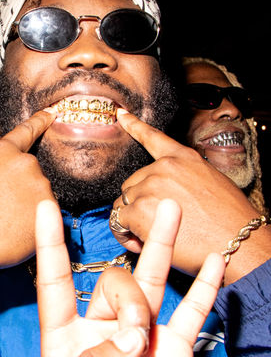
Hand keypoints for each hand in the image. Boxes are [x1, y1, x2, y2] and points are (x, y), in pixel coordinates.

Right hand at [0, 109, 56, 301]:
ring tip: (0, 224)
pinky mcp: (49, 213)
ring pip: (39, 202)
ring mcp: (40, 188)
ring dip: (27, 212)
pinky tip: (10, 235)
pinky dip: (31, 230)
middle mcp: (27, 164)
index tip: (52, 113)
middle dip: (21, 193)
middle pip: (32, 178)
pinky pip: (45, 224)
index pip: (27, 132)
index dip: (40, 122)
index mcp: (4, 152)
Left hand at [36, 197, 224, 356]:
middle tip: (138, 344)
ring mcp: (140, 339)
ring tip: (173, 210)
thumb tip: (128, 337)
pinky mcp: (174, 352)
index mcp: (68, 346)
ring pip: (150, 283)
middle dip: (129, 302)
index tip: (45, 208)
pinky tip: (213, 263)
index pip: (55, 286)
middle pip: (113, 287)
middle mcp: (103, 334)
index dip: (50, 246)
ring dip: (161, 245)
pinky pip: (191, 313)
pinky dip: (203, 288)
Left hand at [111, 108, 269, 282]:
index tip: (121, 115)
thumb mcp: (211, 182)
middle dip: (138, 204)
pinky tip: (141, 241)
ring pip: (123, 203)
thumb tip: (169, 193)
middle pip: (132, 183)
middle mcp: (163, 168)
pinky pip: (119, 221)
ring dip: (131, 221)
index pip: (153, 137)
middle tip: (155, 223)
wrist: (237, 241)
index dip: (134, 125)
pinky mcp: (140, 209)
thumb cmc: (228, 219)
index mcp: (183, 158)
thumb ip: (184, 178)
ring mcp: (150, 186)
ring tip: (151, 235)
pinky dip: (126, 234)